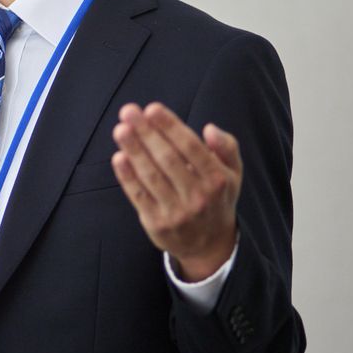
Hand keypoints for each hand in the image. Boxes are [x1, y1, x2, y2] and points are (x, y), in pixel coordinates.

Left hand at [111, 103, 240, 280]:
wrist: (209, 244)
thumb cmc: (216, 197)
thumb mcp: (233, 173)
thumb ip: (227, 147)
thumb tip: (209, 128)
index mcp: (217, 179)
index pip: (191, 147)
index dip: (170, 126)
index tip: (152, 108)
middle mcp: (198, 196)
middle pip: (168, 159)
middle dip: (146, 133)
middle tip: (128, 112)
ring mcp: (177, 212)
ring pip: (151, 176)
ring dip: (134, 150)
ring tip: (120, 130)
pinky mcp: (157, 224)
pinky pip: (139, 196)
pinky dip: (128, 177)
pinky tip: (119, 157)